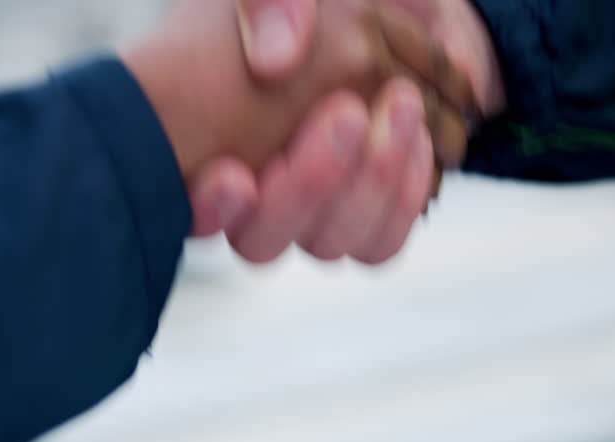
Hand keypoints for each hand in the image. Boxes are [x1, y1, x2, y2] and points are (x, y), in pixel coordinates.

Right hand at [191, 0, 504, 264]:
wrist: (391, 15)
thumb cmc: (304, 6)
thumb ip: (269, 4)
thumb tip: (275, 59)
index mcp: (204, 148)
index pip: (195, 211)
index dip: (209, 208)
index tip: (233, 176)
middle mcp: (250, 198)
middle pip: (262, 239)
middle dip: (307, 185)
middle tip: (346, 113)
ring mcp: (309, 216)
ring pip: (326, 243)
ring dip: (365, 185)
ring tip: (399, 105)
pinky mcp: (366, 221)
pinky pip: (379, 242)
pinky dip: (402, 197)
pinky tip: (419, 140)